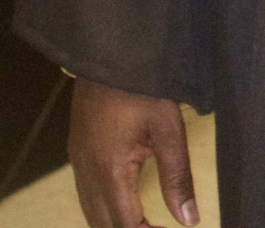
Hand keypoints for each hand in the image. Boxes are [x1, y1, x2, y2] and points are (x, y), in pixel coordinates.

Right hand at [67, 77, 196, 227]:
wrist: (109, 53)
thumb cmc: (142, 89)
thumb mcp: (168, 131)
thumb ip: (177, 178)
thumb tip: (188, 220)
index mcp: (109, 171)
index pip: (125, 225)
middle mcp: (86, 172)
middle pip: (102, 225)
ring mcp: (77, 161)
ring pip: (91, 212)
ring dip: (114, 224)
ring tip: (145, 225)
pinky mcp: (76, 150)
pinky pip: (85, 193)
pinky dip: (103, 209)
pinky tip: (123, 204)